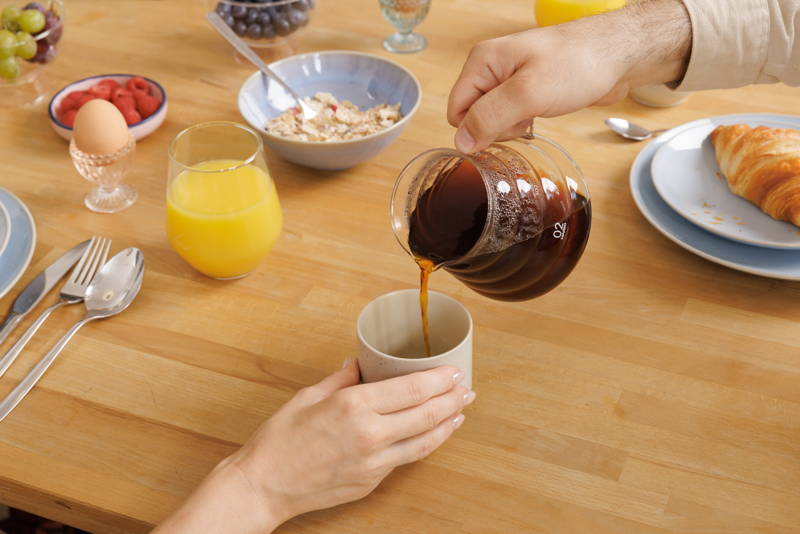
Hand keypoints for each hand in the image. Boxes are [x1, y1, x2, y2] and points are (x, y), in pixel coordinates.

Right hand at [232, 360, 472, 526]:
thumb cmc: (279, 440)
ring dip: (447, 424)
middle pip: (426, 414)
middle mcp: (370, 434)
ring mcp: (373, 463)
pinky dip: (426, 444)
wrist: (263, 486)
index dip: (439, 380)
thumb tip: (360, 363)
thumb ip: (342, 378)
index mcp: (353, 406)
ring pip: (424, 442)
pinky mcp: (371, 482)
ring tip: (461, 411)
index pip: (412, 389)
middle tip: (465, 388)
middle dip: (452, 399)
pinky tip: (433, 434)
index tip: (453, 371)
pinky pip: (406, 459)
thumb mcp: (309, 396)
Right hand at [448, 0, 690, 152]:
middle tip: (526, 118)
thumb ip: (490, 117)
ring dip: (511, 128)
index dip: (477, 128)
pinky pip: (510, 117)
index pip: (457, 111)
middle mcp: (491, 69)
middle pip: (473, 117)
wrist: (618, 55)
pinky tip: (540, 116)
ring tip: (536, 114)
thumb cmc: (578, 63)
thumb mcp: (528, 93)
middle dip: (496, 128)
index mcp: (482, 62)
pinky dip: (523, 123)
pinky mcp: (527, 90)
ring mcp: (509, 79)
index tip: (507, 126)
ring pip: (492, 119)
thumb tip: (461, 142)